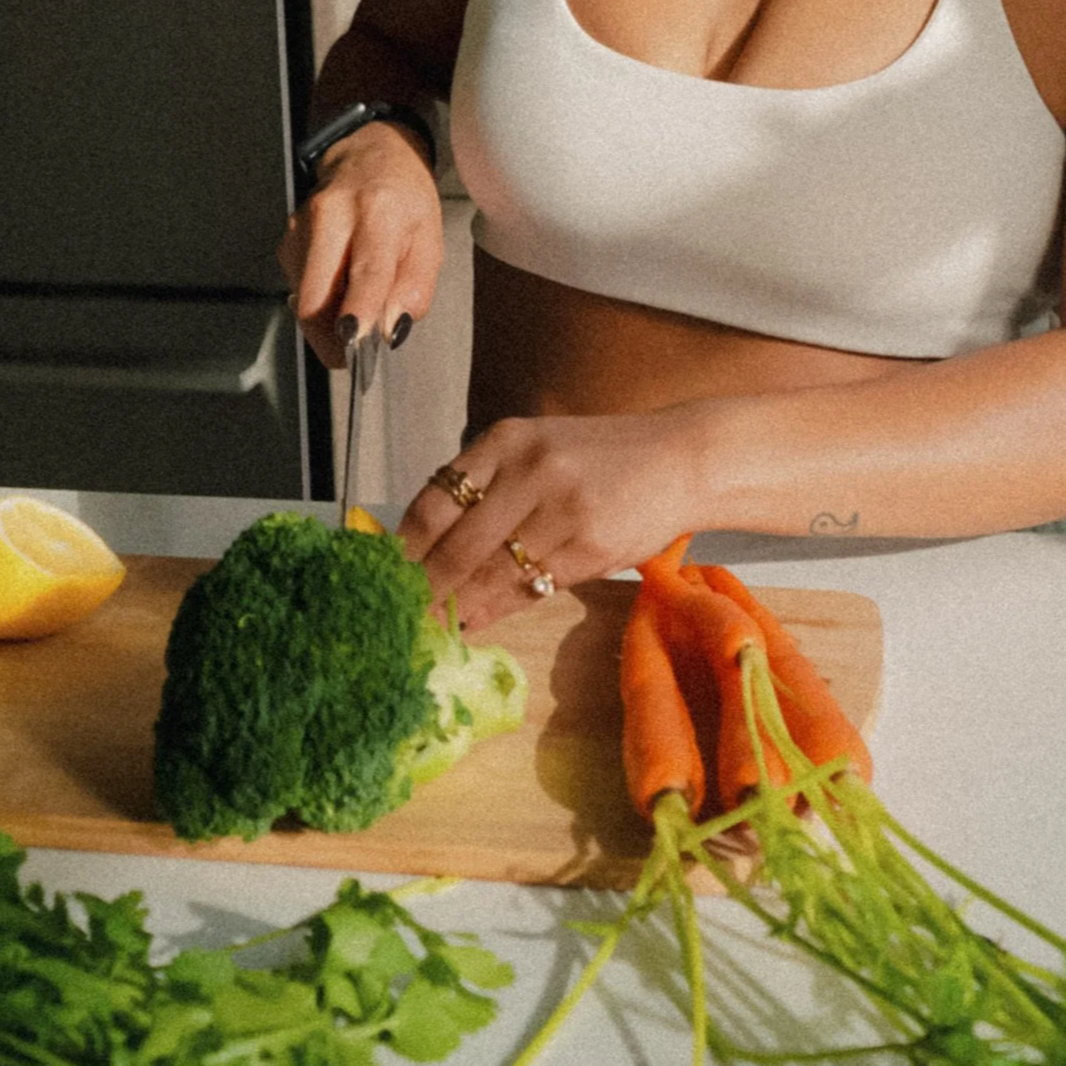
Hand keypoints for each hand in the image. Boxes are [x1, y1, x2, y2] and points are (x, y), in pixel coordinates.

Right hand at [278, 121, 442, 368]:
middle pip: (316, 295)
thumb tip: (390, 329)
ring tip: (357, 305)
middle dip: (330, 337)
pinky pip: (300, 289)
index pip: (366, 269)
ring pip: (303, 298)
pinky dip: (321, 301)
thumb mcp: (430, 238)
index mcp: (377, 210)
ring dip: (328, 320)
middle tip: (353, 356)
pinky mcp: (286, 240)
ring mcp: (301, 227)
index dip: (359, 310)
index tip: (356, 341)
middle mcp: (331, 214)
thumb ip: (415, 287)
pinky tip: (341, 286)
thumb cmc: (404, 199)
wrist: (370, 155)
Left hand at [396, 405, 709, 629]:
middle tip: (396, 615)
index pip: (435, 500)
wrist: (681, 458)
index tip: (383, 576)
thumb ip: (486, 487)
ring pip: (491, 574)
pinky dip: (495, 611)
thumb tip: (425, 548)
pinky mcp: (590, 548)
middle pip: (457, 544)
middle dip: (422, 589)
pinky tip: (475, 622)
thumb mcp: (538, 451)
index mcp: (508, 440)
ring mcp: (563, 510)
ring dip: (455, 608)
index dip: (403, 547)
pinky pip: (529, 589)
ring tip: (429, 626)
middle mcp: (531, 470)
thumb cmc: (601, 458)